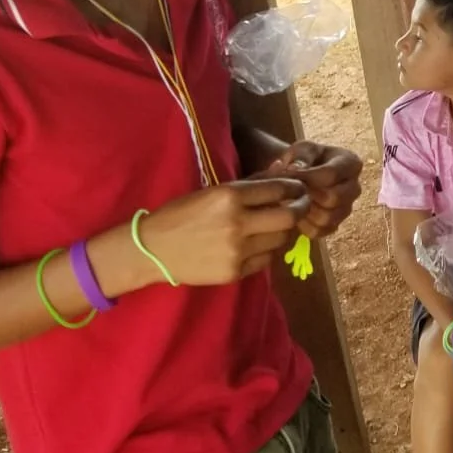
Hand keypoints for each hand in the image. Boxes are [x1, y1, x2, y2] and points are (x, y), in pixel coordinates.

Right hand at [135, 178, 311, 286]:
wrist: (152, 249)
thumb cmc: (180, 215)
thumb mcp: (211, 193)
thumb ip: (246, 189)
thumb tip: (281, 181)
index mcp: (229, 196)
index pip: (279, 189)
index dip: (295, 188)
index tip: (299, 189)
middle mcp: (238, 222)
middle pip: (289, 216)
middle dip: (300, 209)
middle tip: (300, 207)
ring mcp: (238, 250)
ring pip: (281, 239)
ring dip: (283, 231)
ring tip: (275, 226)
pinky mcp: (235, 272)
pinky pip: (266, 259)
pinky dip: (268, 250)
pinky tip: (258, 244)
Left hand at [267, 141, 361, 236]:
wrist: (301, 174)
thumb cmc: (304, 158)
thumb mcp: (302, 149)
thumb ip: (299, 156)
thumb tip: (294, 168)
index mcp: (351, 163)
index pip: (332, 174)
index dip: (307, 176)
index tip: (287, 173)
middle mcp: (354, 187)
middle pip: (334, 198)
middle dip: (308, 194)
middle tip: (290, 190)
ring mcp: (346, 208)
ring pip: (327, 217)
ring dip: (305, 210)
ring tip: (291, 200)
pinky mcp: (335, 225)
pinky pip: (319, 231)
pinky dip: (303, 224)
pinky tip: (295, 212)